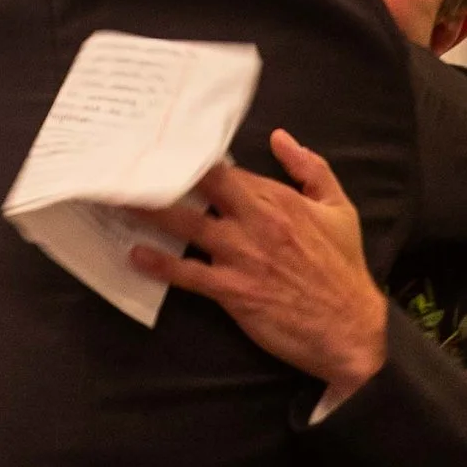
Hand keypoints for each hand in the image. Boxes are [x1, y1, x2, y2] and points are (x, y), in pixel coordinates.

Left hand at [128, 132, 387, 395]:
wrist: (350, 328)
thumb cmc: (343, 268)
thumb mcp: (338, 208)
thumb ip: (310, 167)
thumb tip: (281, 137)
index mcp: (278, 199)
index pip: (225, 168)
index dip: (193, 157)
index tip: (165, 147)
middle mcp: (255, 221)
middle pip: (199, 186)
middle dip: (164, 172)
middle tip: (130, 161)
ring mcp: (241, 256)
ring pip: (186, 224)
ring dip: (149, 211)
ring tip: (116, 199)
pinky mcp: (233, 291)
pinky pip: (189, 273)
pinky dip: (160, 264)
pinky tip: (136, 254)